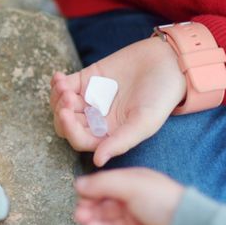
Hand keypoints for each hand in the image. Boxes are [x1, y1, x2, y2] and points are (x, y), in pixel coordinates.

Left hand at [50, 37, 185, 166]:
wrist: (168, 62)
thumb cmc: (161, 96)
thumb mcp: (145, 122)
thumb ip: (121, 142)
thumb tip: (97, 162)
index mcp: (108, 134)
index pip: (80, 139)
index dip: (69, 130)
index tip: (66, 114)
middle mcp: (96, 119)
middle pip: (66, 123)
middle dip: (61, 112)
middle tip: (68, 98)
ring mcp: (90, 99)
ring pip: (62, 104)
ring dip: (57, 97)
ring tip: (65, 86)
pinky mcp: (87, 79)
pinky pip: (65, 85)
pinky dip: (57, 83)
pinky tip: (59, 78)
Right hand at [74, 168, 183, 224]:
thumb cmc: (160, 200)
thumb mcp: (130, 183)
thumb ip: (102, 183)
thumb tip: (78, 184)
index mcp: (132, 187)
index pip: (104, 188)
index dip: (91, 192)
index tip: (80, 195)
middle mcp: (130, 206)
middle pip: (102, 208)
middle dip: (89, 209)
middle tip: (80, 212)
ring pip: (105, 224)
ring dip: (92, 223)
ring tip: (85, 222)